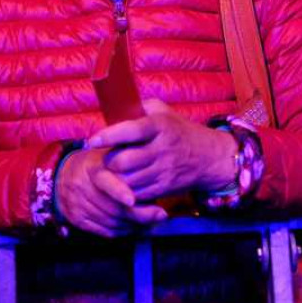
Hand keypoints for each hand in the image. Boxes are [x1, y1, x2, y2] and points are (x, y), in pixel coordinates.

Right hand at [54, 148, 167, 236]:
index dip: (118, 191)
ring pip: (111, 221)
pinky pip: (105, 231)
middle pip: (112, 207)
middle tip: (160, 215)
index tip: (132, 200)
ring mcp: (78, 205)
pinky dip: (123, 231)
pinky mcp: (77, 220)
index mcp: (93, 168)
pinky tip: (135, 227)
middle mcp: (83, 187)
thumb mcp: (113, 154)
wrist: (66, 173)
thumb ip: (129, 163)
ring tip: (152, 221)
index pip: (105, 181)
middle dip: (139, 214)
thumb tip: (153, 176)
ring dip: (134, 224)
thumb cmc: (101, 163)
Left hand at [88, 99, 237, 201]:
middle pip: (123, 161)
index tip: (92, 140)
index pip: (131, 130)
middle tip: (107, 157)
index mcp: (160, 125)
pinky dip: (126, 191)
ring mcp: (164, 171)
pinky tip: (126, 182)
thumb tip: (112, 107)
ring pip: (126, 181)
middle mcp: (162, 149)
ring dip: (114, 178)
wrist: (209, 157)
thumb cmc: (180, 130)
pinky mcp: (164, 189)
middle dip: (108, 161)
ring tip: (114, 170)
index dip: (108, 136)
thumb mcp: (164, 111)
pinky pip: (136, 195)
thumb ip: (139, 108)